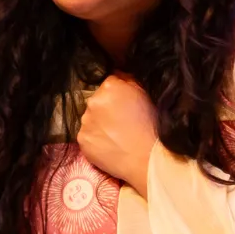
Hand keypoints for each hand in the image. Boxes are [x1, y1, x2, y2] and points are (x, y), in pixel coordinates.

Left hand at [77, 74, 158, 193]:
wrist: (147, 158)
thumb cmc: (152, 126)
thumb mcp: (147, 95)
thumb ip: (130, 81)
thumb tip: (120, 75)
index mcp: (110, 86)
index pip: (110, 83)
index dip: (119, 94)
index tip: (127, 106)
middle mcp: (93, 100)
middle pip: (97, 100)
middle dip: (107, 108)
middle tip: (122, 122)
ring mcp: (85, 121)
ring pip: (91, 118)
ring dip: (100, 124)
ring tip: (116, 136)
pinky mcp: (82, 140)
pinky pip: (87, 136)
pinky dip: (96, 139)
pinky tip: (110, 146)